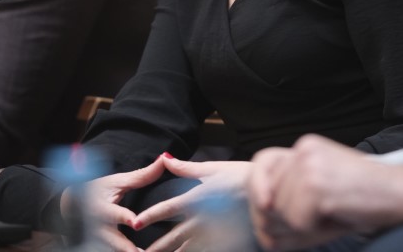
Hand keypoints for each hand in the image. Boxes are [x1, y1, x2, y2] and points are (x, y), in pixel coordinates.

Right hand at [62, 156, 166, 251]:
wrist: (70, 206)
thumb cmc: (97, 190)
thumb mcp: (116, 181)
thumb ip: (142, 175)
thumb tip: (165, 159)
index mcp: (102, 206)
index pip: (113, 213)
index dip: (123, 217)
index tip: (135, 222)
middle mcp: (98, 226)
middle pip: (112, 240)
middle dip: (125, 247)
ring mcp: (97, 239)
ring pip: (111, 249)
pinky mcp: (99, 246)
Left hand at [133, 156, 250, 251]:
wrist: (268, 193)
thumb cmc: (240, 177)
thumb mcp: (212, 169)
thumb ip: (186, 168)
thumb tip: (165, 159)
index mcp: (194, 199)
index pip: (165, 210)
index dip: (148, 217)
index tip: (134, 224)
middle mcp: (199, 220)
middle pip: (171, 237)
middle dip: (156, 247)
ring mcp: (212, 235)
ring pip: (186, 250)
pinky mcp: (224, 244)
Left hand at [248, 134, 402, 250]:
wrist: (401, 192)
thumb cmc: (364, 197)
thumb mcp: (324, 186)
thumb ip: (291, 195)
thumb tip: (262, 221)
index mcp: (305, 147)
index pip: (262, 162)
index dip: (256, 187)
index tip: (263, 207)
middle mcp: (303, 151)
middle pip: (268, 196)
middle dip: (283, 220)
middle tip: (316, 222)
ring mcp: (309, 167)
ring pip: (281, 213)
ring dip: (302, 227)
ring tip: (331, 215)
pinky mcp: (317, 186)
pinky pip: (298, 223)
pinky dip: (315, 230)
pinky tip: (337, 216)